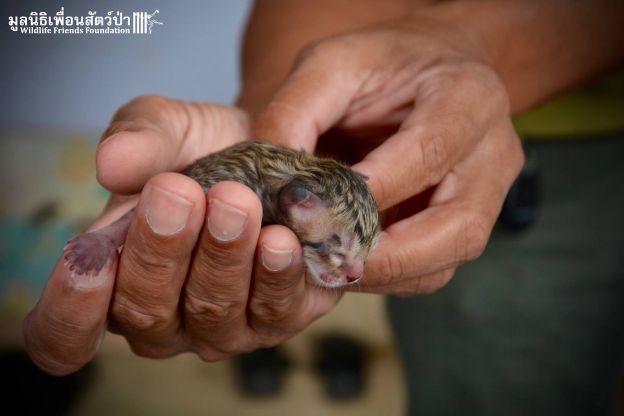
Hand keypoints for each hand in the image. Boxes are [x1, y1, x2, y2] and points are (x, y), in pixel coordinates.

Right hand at [23, 96, 339, 374]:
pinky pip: (274, 311)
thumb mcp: (168, 129)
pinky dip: (275, 274)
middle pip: (146, 313)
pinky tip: (280, 239)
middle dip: (162, 251)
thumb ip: (138, 140)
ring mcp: (221, 328)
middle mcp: (163, 320)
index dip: (71, 311)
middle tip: (178, 191)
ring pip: (212, 312)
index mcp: (114, 285)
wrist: (272, 152)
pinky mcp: (276, 319)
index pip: (67, 334)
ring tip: (235, 201)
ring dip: (222, 256)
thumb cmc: (204, 151)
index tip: (90, 261)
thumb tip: (110, 163)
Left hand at [253, 14, 524, 294]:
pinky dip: (390, 275)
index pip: (427, 155)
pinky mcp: (467, 221)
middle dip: (387, 257)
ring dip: (387, 274)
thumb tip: (269, 183)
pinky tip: (346, 263)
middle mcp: (493, 153)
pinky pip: (435, 266)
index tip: (309, 214)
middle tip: (323, 263)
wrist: (427, 71)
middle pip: (458, 228)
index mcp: (469, 97)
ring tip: (328, 267)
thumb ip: (295, 112)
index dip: (370, 192)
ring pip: (450, 258)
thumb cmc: (382, 63)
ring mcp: (488, 195)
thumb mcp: (330, 64)